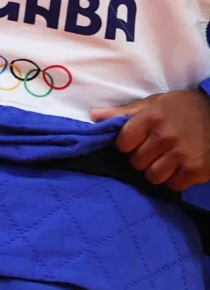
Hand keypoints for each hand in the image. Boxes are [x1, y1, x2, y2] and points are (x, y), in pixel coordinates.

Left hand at [91, 89, 209, 190]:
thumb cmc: (182, 108)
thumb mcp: (154, 103)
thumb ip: (123, 112)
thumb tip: (93, 116)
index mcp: (153, 117)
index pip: (123, 143)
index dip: (128, 143)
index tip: (136, 140)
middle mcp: (166, 136)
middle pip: (137, 162)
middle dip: (142, 157)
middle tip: (154, 148)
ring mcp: (182, 155)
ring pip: (152, 177)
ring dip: (157, 170)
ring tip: (166, 158)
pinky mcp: (196, 171)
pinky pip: (173, 186)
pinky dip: (174, 179)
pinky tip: (180, 166)